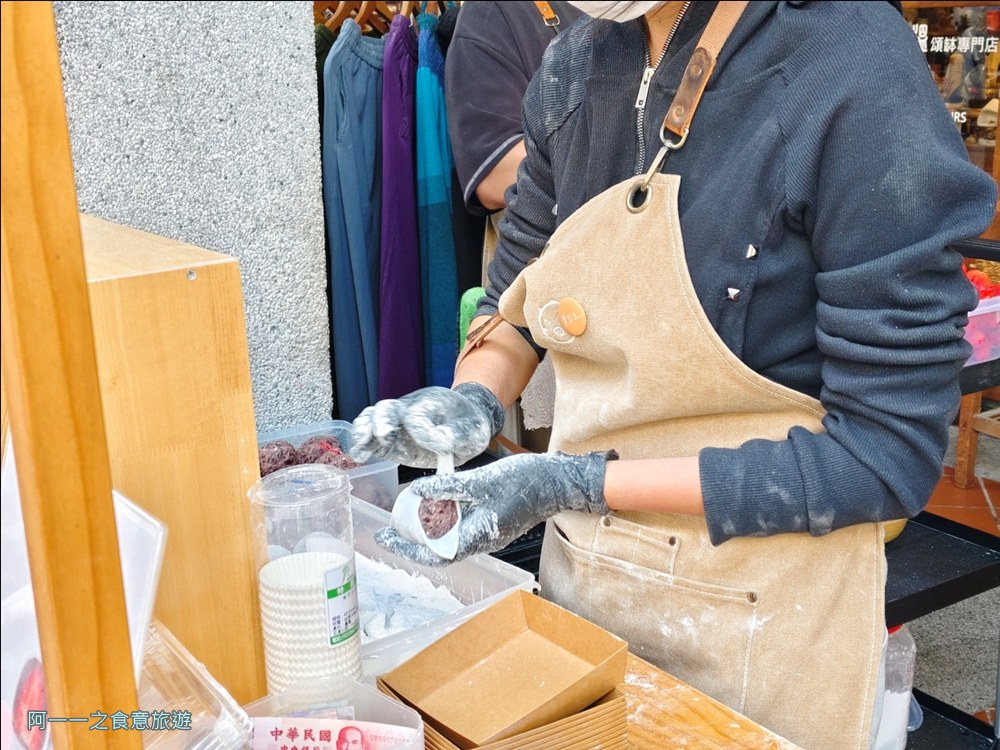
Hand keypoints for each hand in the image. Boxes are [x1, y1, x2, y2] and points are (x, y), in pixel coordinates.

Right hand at [350, 383, 504, 468]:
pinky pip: (372, 438)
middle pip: (387, 408)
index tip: (442, 447)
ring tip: (361, 448)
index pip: (418, 415)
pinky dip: (362, 444)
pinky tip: (360, 456)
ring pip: (372, 419)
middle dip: (382, 422)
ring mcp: (397, 424)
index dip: (424, 432)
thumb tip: (441, 445)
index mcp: (431, 403)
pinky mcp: (391, 441)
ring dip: (364, 431)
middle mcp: (409, 409)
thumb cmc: (469, 424)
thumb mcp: (472, 430)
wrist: (465, 423)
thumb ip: (456, 435)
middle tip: (383, 437)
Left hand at [374, 450, 615, 564]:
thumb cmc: (525, 482)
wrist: (557, 481)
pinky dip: (445, 518)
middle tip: (390, 526)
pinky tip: (438, 503)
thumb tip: (417, 492)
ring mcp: (488, 533)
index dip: (406, 548)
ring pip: (450, 537)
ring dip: (429, 528)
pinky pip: (463, 526)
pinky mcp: (493, 522)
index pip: (434, 554)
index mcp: (478, 537)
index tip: (385, 538)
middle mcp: (481, 541)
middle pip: (439, 548)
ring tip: (409, 513)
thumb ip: (447, 488)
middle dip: (413, 539)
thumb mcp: (481, 481)